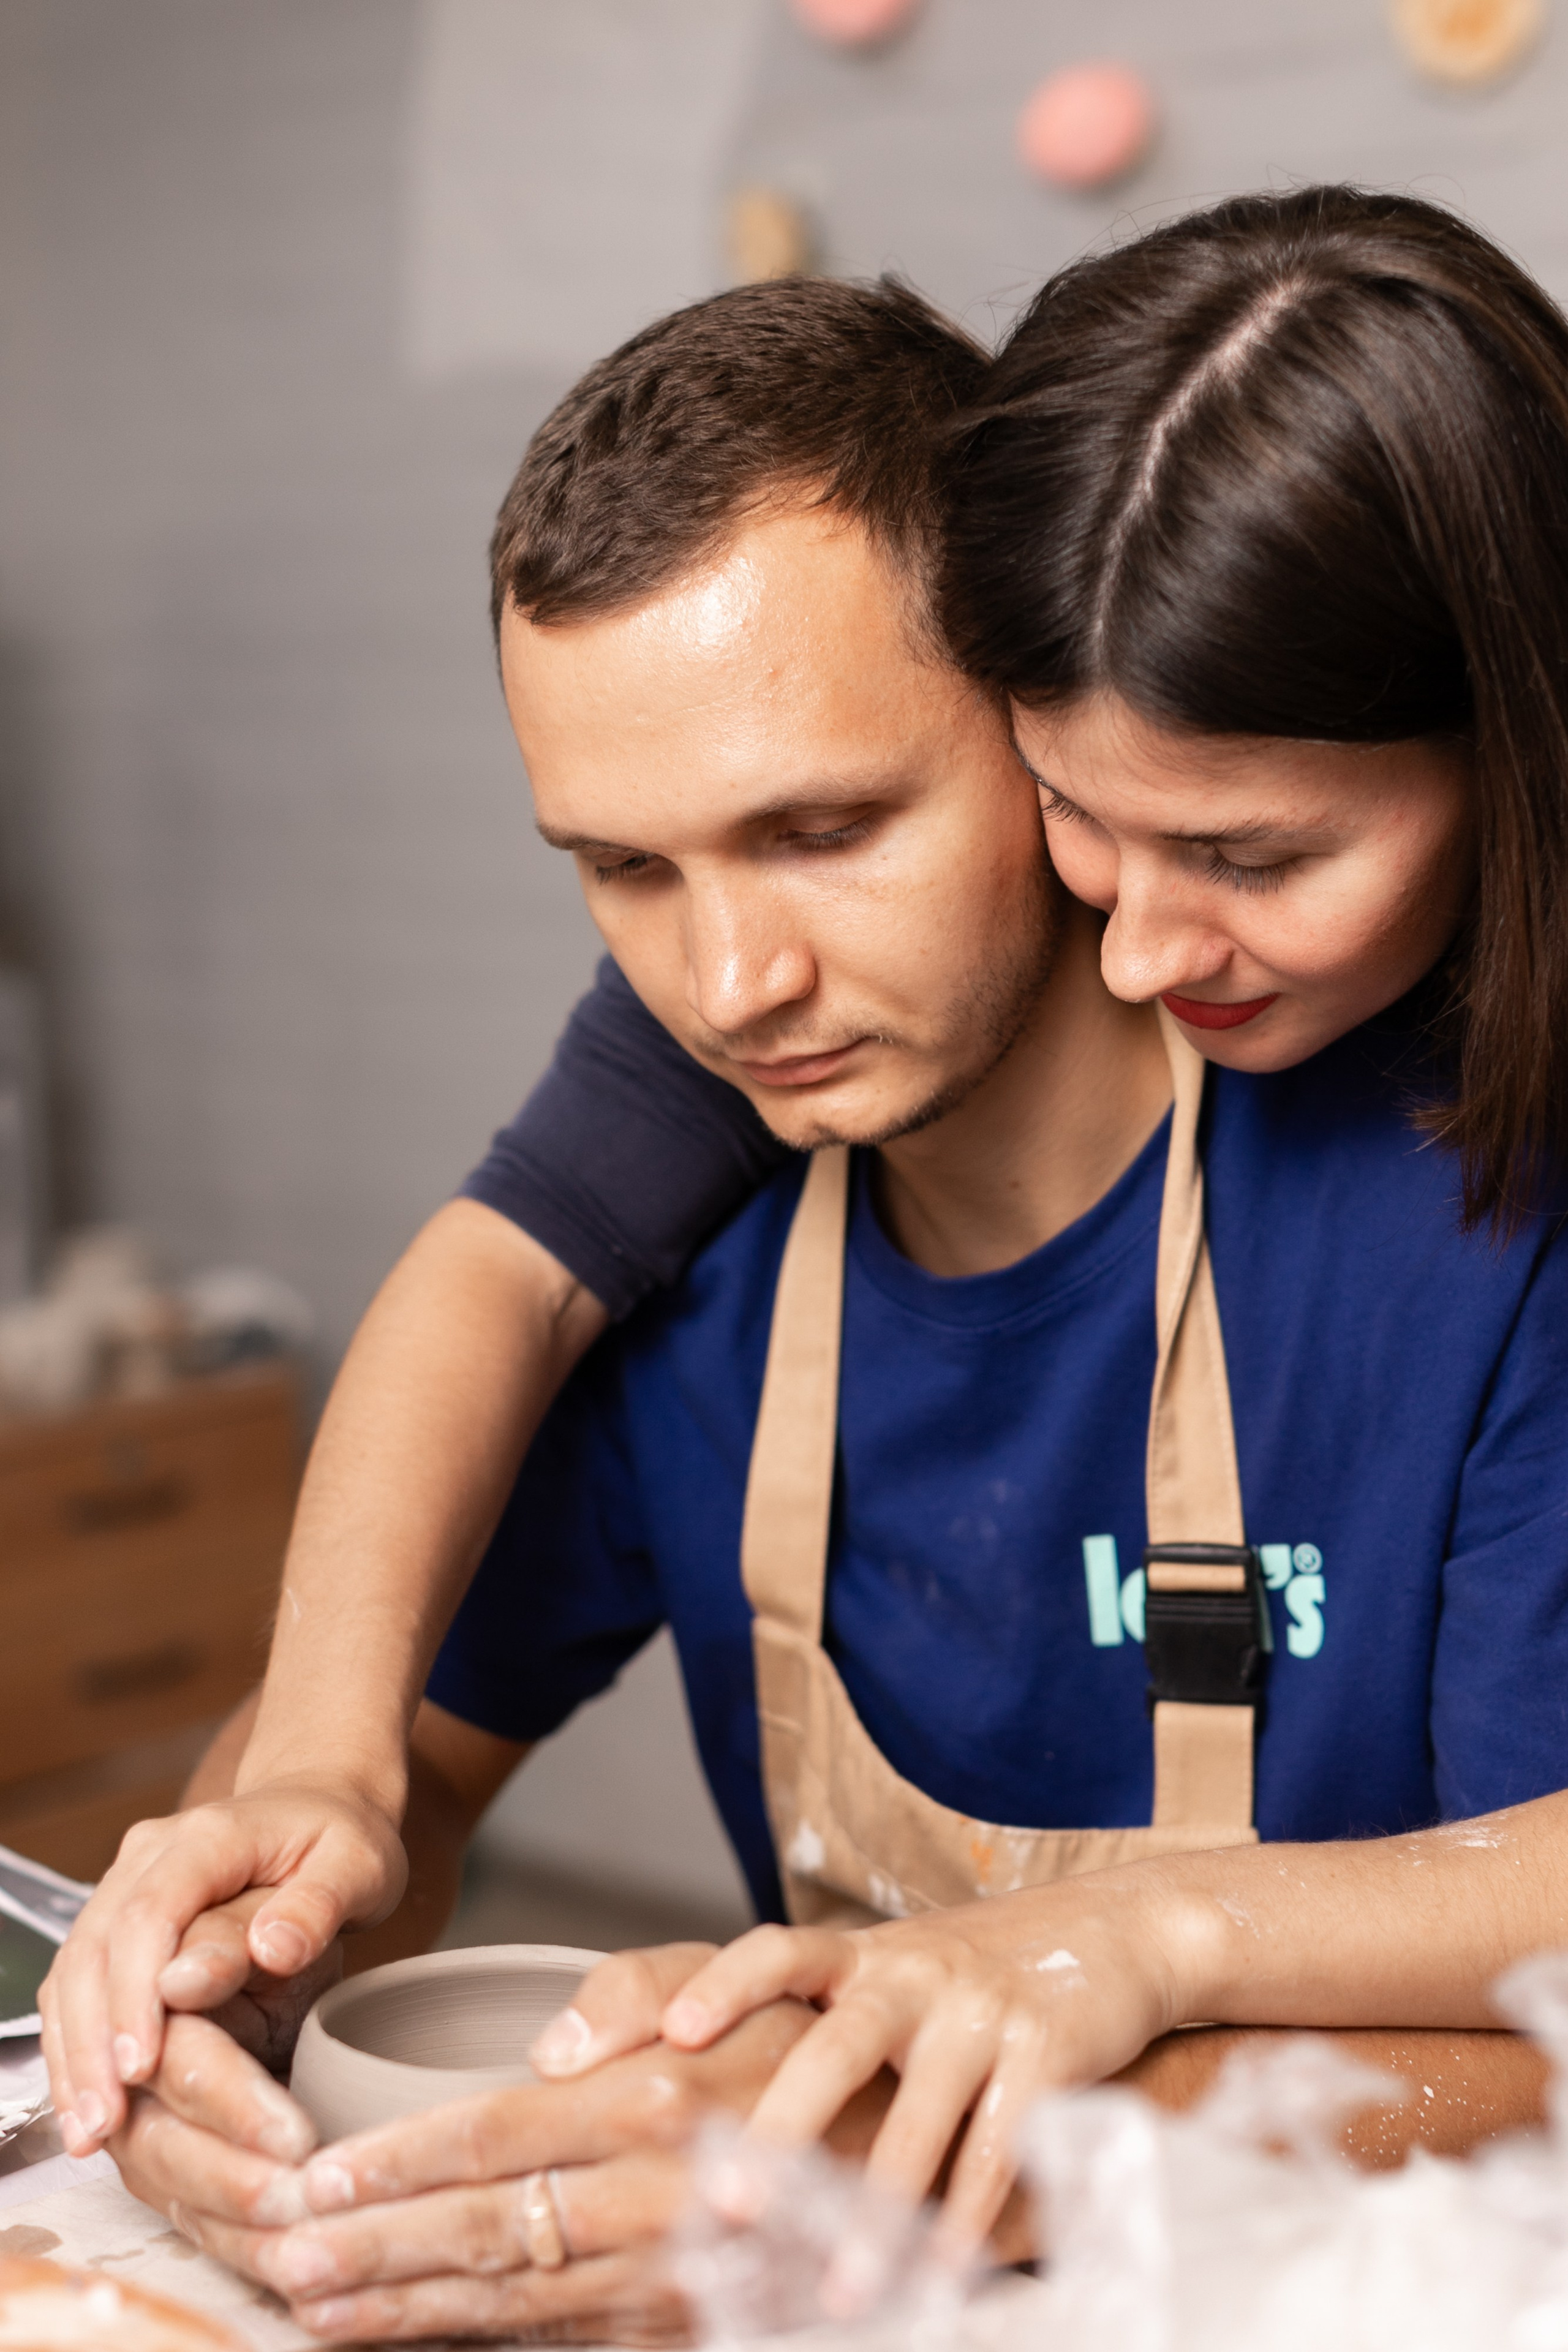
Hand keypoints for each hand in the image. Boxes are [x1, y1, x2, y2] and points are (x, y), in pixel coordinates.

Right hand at [41, 1787, 399, 2151]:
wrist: (321, 1805)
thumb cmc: (343, 1841)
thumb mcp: (356, 1867)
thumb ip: (314, 1906)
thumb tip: (269, 1949)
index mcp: (209, 1835)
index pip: (149, 1914)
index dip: (135, 1995)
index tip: (143, 2068)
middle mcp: (150, 1854)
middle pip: (94, 1947)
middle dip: (93, 2041)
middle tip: (104, 2124)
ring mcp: (126, 1884)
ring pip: (74, 1969)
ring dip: (76, 2052)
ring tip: (91, 2131)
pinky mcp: (118, 1920)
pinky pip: (78, 1983)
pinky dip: (77, 2044)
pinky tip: (89, 2103)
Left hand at [146, 1995, 822, 2345]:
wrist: (908, 2154)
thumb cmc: (801, 2048)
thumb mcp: (731, 1980)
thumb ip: (630, 1992)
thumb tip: (538, 2050)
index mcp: (651, 2100)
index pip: (487, 2136)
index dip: (392, 2162)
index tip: (313, 2176)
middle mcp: (649, 2196)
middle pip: (478, 2229)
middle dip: (369, 2249)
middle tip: (278, 2257)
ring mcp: (662, 2275)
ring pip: (505, 2299)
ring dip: (401, 2308)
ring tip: (315, 2307)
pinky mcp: (675, 2327)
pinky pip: (555, 2337)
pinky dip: (475, 2339)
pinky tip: (414, 2332)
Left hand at [563, 1877, 1198, 2249]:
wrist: (1116, 1930)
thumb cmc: (972, 1973)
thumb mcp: (892, 1972)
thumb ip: (813, 2016)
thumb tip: (692, 2084)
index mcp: (864, 1954)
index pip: (776, 1952)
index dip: (719, 1985)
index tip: (669, 2033)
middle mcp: (914, 1972)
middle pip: (836, 2045)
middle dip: (782, 2126)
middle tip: (730, 2198)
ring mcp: (981, 2010)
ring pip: (918, 2117)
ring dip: (877, 2211)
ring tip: (840, 2288)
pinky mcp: (1044, 2051)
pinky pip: (999, 2147)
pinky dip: (967, 2216)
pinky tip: (940, 2270)